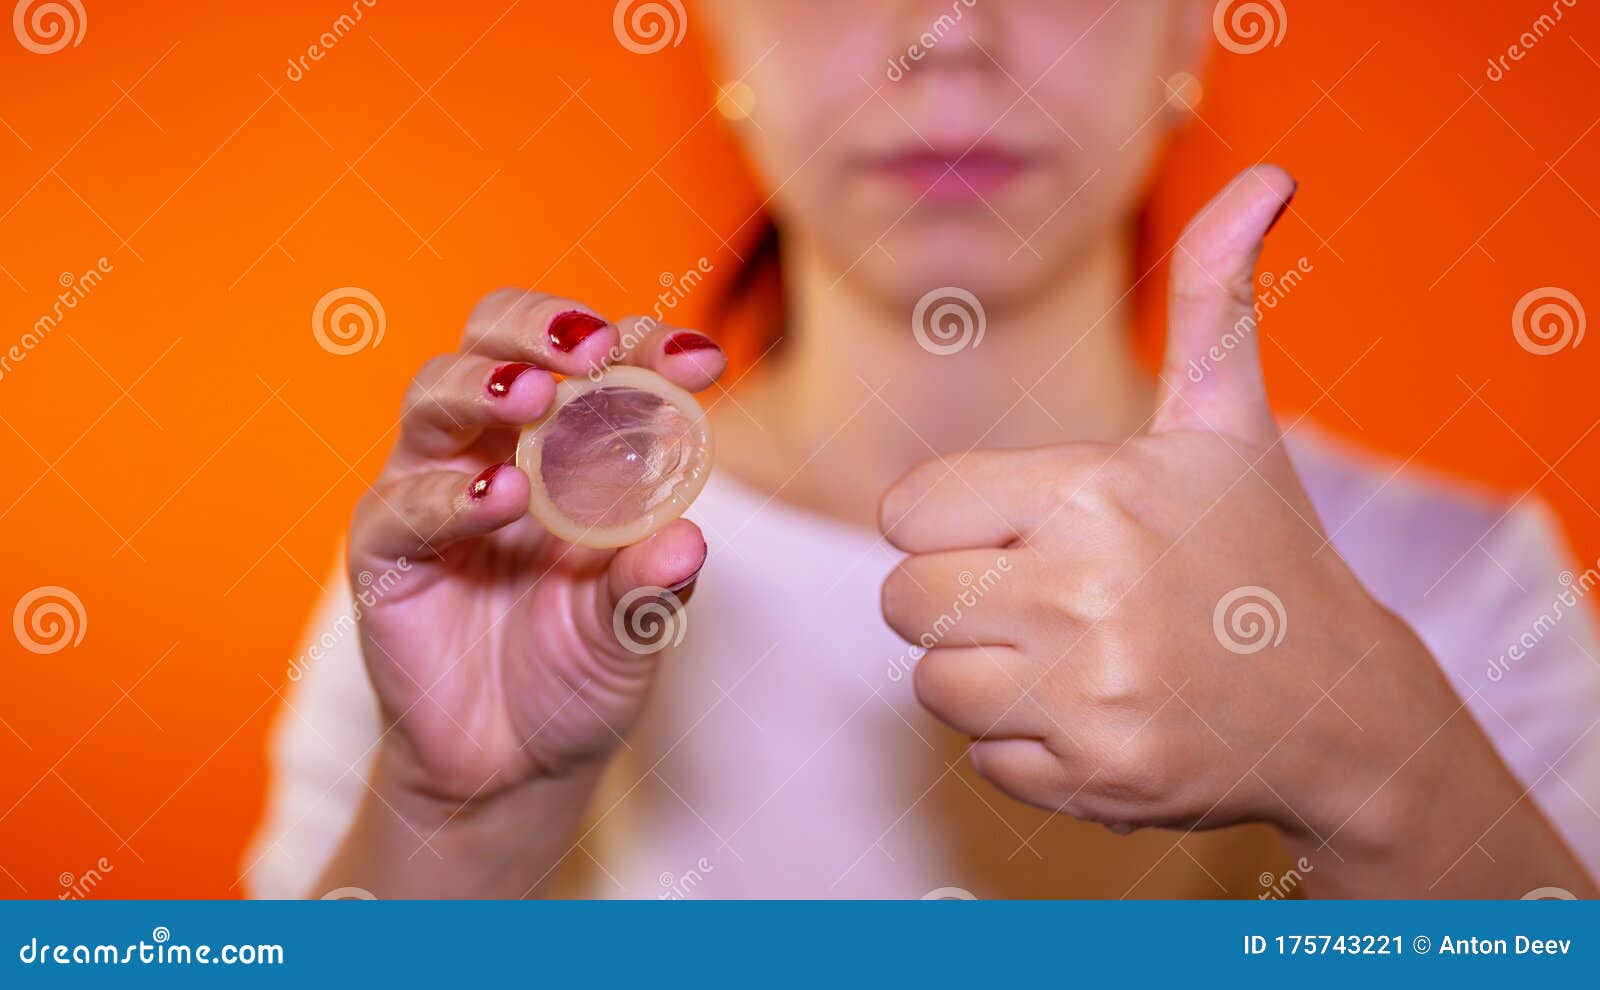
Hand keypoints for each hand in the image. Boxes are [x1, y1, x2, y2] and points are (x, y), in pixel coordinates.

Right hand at [349, 290, 722, 805]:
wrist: (515, 769)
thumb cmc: (581, 672)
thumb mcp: (636, 630)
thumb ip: (657, 584)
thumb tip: (688, 539)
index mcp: (570, 444)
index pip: (598, 361)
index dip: (645, 345)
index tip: (702, 360)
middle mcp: (497, 448)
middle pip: (494, 339)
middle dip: (541, 327)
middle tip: (591, 348)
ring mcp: (434, 492)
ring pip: (434, 396)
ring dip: (485, 385)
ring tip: (533, 400)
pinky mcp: (385, 553)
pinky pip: (401, 506)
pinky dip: (449, 495)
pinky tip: (500, 497)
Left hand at [879, 166, 1593, 893]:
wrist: (1343, 701)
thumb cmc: (1260, 549)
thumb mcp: (1229, 421)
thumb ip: (1214, 297)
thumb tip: (1267, 181)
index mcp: (1094, 491)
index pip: (906, 512)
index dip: (944, 522)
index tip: (1004, 529)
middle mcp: (1089, 592)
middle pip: (906, 599)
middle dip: (952, 596)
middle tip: (1033, 595)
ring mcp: (1095, 692)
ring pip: (933, 682)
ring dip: (981, 671)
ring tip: (1065, 653)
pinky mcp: (1101, 775)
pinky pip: (982, 756)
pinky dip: (1022, 742)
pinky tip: (1093, 710)